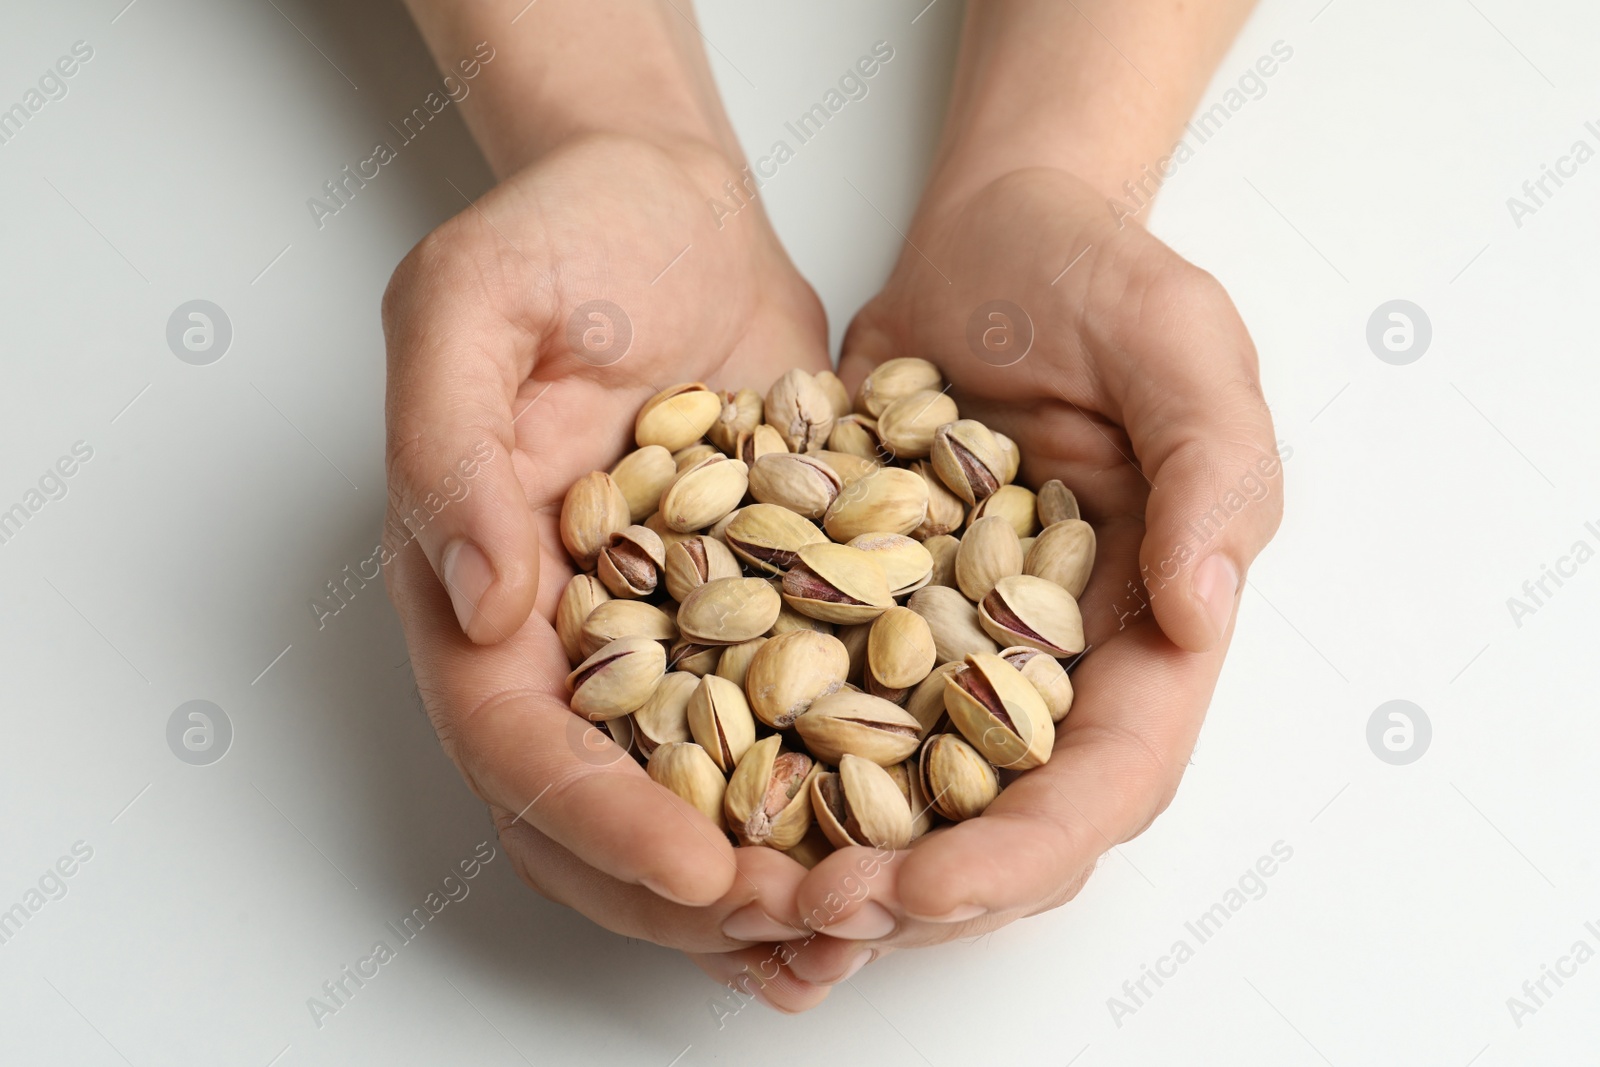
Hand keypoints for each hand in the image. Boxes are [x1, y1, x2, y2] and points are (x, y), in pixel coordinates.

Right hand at [381, 132, 834, 1009]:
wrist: (670, 207)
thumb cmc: (565, 233)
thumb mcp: (473, 300)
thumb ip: (448, 443)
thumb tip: (479, 599)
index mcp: (473, 584)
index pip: (518, 745)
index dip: (603, 822)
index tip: (704, 869)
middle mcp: (556, 639)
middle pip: (595, 819)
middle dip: (690, 894)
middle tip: (798, 926)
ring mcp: (652, 641)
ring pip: (686, 807)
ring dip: (758, 894)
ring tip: (853, 937)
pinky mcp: (741, 622)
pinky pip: (773, 743)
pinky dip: (820, 812)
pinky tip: (893, 857)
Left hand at [781, 166, 1283, 982]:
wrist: (990, 239)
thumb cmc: (1099, 280)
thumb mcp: (1183, 346)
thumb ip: (1212, 472)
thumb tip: (1202, 609)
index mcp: (1145, 625)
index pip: (1110, 777)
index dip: (1027, 852)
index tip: (932, 885)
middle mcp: (1052, 662)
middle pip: (1006, 822)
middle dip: (923, 888)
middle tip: (817, 913)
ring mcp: (955, 648)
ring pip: (910, 796)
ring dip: (840, 855)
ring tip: (754, 889)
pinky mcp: (869, 616)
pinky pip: (826, 713)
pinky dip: (777, 768)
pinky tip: (708, 795)